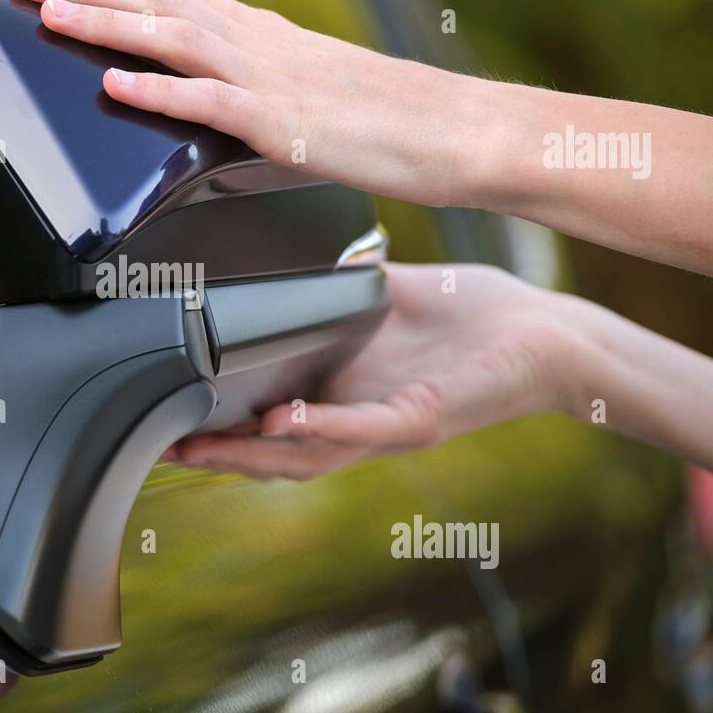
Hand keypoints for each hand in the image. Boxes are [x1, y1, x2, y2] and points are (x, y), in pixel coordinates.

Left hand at [14, 0, 482, 206]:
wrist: (457, 133)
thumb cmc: (391, 121)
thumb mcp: (311, 90)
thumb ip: (258, 85)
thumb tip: (211, 93)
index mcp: (264, 34)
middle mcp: (260, 42)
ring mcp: (271, 78)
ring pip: (172, 36)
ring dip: (105, 20)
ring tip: (50, 13)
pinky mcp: (284, 123)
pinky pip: (210, 102)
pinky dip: (158, 88)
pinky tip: (114, 82)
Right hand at [164, 263, 578, 480]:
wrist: (548, 331)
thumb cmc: (477, 317)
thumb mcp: (390, 297)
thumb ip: (341, 287)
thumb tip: (296, 254)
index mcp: (348, 391)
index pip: (273, 421)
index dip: (223, 428)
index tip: (170, 416)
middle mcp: (362, 419)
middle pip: (276, 454)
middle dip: (219, 457)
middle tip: (164, 449)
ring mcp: (389, 425)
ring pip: (307, 457)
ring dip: (250, 457)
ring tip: (199, 450)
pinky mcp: (422, 418)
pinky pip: (361, 430)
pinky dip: (317, 429)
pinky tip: (279, 419)